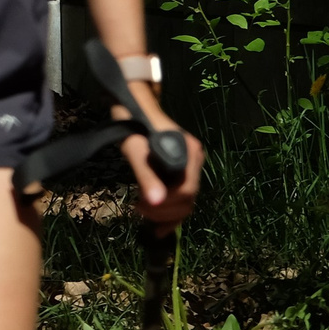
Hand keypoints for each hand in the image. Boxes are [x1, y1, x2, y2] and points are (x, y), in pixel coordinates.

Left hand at [114, 88, 203, 227]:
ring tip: (141, 210)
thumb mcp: (136, 152)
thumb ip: (146, 176)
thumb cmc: (133, 126)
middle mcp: (194, 161)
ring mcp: (190, 166)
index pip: (186, 191)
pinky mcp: (182, 170)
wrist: (134, 109)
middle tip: (139, 210)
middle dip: (164, 211)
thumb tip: (155, 201)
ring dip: (165, 212)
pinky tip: (155, 220)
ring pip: (185, 200)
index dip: (165, 206)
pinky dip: (168, 209)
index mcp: (188, 154)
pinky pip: (180, 195)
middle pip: (188, 199)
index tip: (140, 206)